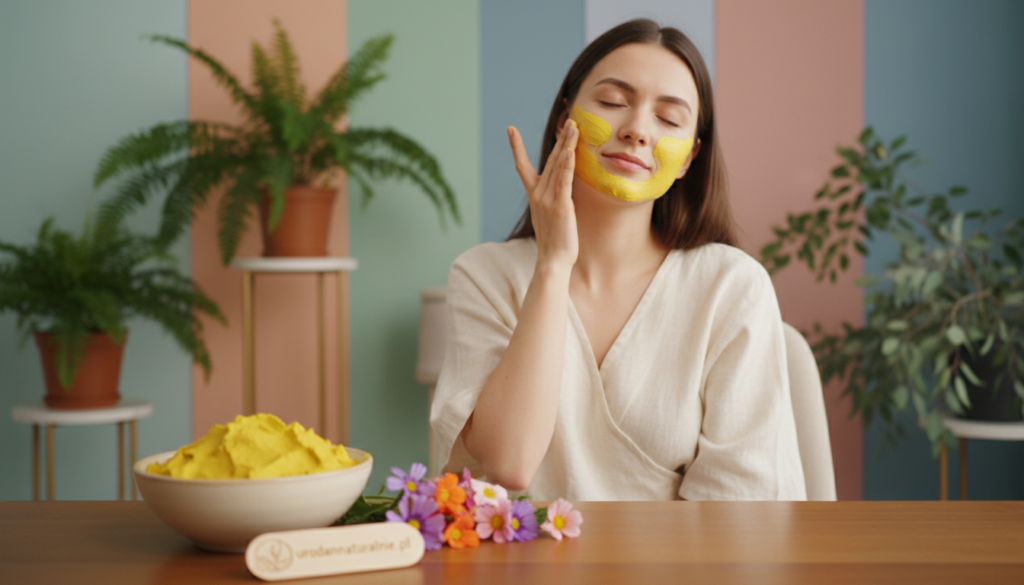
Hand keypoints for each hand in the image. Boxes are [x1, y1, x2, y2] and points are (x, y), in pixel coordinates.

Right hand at [508, 120, 579, 269]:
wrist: (553, 260)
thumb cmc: (555, 241)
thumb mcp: (550, 216)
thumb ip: (552, 199)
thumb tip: (559, 188)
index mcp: (534, 196)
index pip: (522, 166)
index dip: (516, 148)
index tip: (510, 129)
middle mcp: (538, 194)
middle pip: (549, 160)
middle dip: (560, 139)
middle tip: (570, 121)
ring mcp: (548, 199)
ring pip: (558, 166)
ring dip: (566, 145)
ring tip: (575, 128)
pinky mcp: (560, 206)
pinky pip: (563, 181)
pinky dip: (566, 166)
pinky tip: (570, 152)